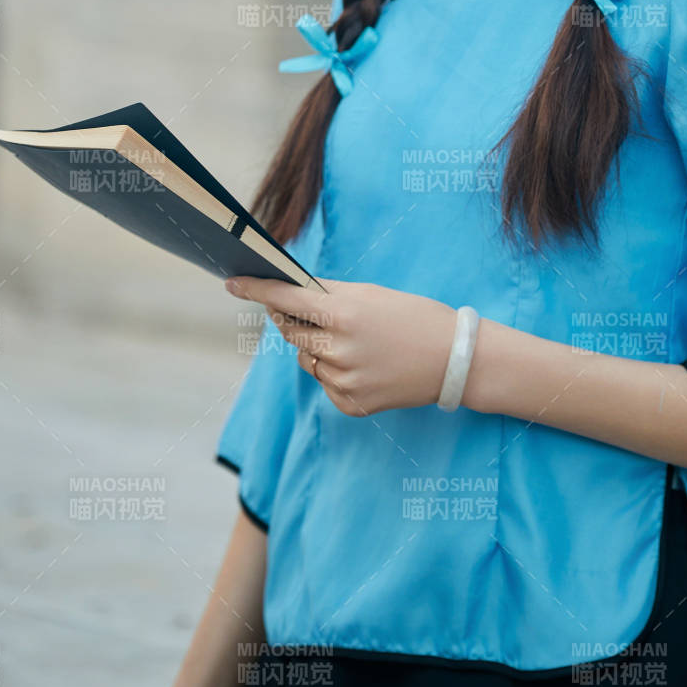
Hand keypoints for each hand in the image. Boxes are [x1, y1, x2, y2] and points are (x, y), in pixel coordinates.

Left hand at [224, 276, 457, 416]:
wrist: (453, 359)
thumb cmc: (413, 317)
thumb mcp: (371, 294)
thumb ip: (329, 294)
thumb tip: (291, 292)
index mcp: (344, 314)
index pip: (285, 299)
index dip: (256, 289)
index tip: (233, 282)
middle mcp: (338, 349)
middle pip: (290, 331)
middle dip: (293, 319)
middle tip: (313, 312)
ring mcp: (343, 380)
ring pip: (307, 359)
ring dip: (318, 347)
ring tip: (358, 342)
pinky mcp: (350, 404)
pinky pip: (324, 382)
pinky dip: (334, 372)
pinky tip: (365, 365)